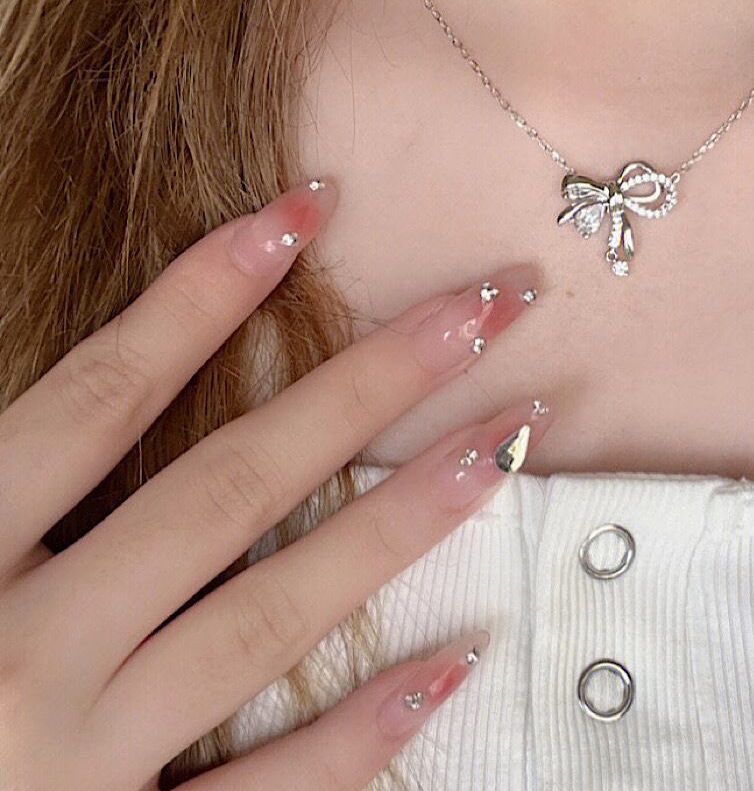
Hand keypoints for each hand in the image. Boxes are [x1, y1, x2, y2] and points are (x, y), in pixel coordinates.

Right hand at [0, 178, 547, 789]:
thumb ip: (1, 472)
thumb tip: (102, 388)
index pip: (98, 399)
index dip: (202, 298)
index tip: (306, 212)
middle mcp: (23, 651)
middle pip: (227, 486)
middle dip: (368, 385)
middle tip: (488, 306)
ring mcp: (79, 763)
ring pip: (268, 617)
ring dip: (400, 522)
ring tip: (508, 438)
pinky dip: (357, 737)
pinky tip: (452, 663)